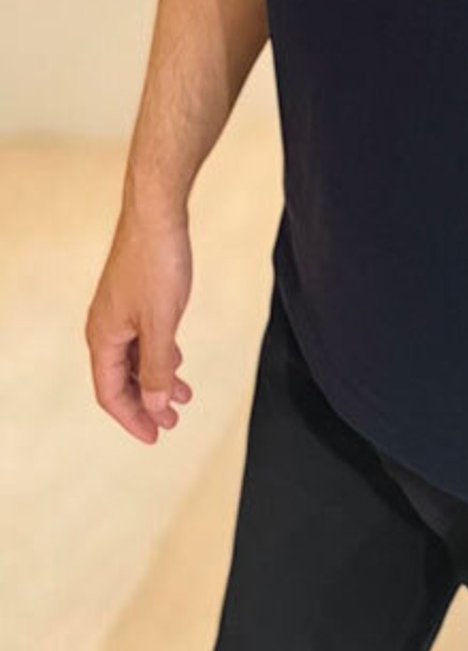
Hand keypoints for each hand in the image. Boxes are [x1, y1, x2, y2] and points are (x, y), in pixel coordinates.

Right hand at [84, 196, 193, 442]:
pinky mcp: (134, 297)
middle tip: (171, 422)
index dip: (132, 418)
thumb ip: (158, 366)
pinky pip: (142, 338)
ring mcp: (119, 311)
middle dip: (145, 403)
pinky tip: (175, 360)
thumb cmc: (156, 263)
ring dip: (155, 379)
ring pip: (133, 358)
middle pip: (120, 380)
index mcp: (103, 337)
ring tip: (181, 395)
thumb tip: (154, 405)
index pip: (110, 393)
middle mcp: (105, 327)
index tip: (155, 436)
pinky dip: (159, 355)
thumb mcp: (162, 322)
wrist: (157, 214)